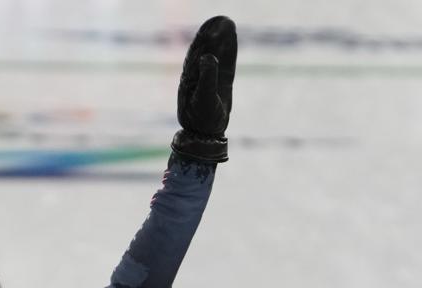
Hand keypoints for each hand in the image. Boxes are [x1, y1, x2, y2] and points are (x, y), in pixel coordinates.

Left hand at [172, 16, 236, 161]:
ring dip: (221, 39)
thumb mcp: (204, 99)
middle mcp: (198, 76)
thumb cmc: (202, 119)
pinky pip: (225, 63)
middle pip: (206, 49)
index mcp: (190, 78)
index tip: (212, 24)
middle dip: (213, 34)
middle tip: (221, 18)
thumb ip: (207, 78)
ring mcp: (210, 78)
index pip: (198, 53)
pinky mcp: (220, 83)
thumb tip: (207, 57)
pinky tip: (231, 38)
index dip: (204, 38)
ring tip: (227, 22)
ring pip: (217, 54)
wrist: (205, 136)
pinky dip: (228, 51)